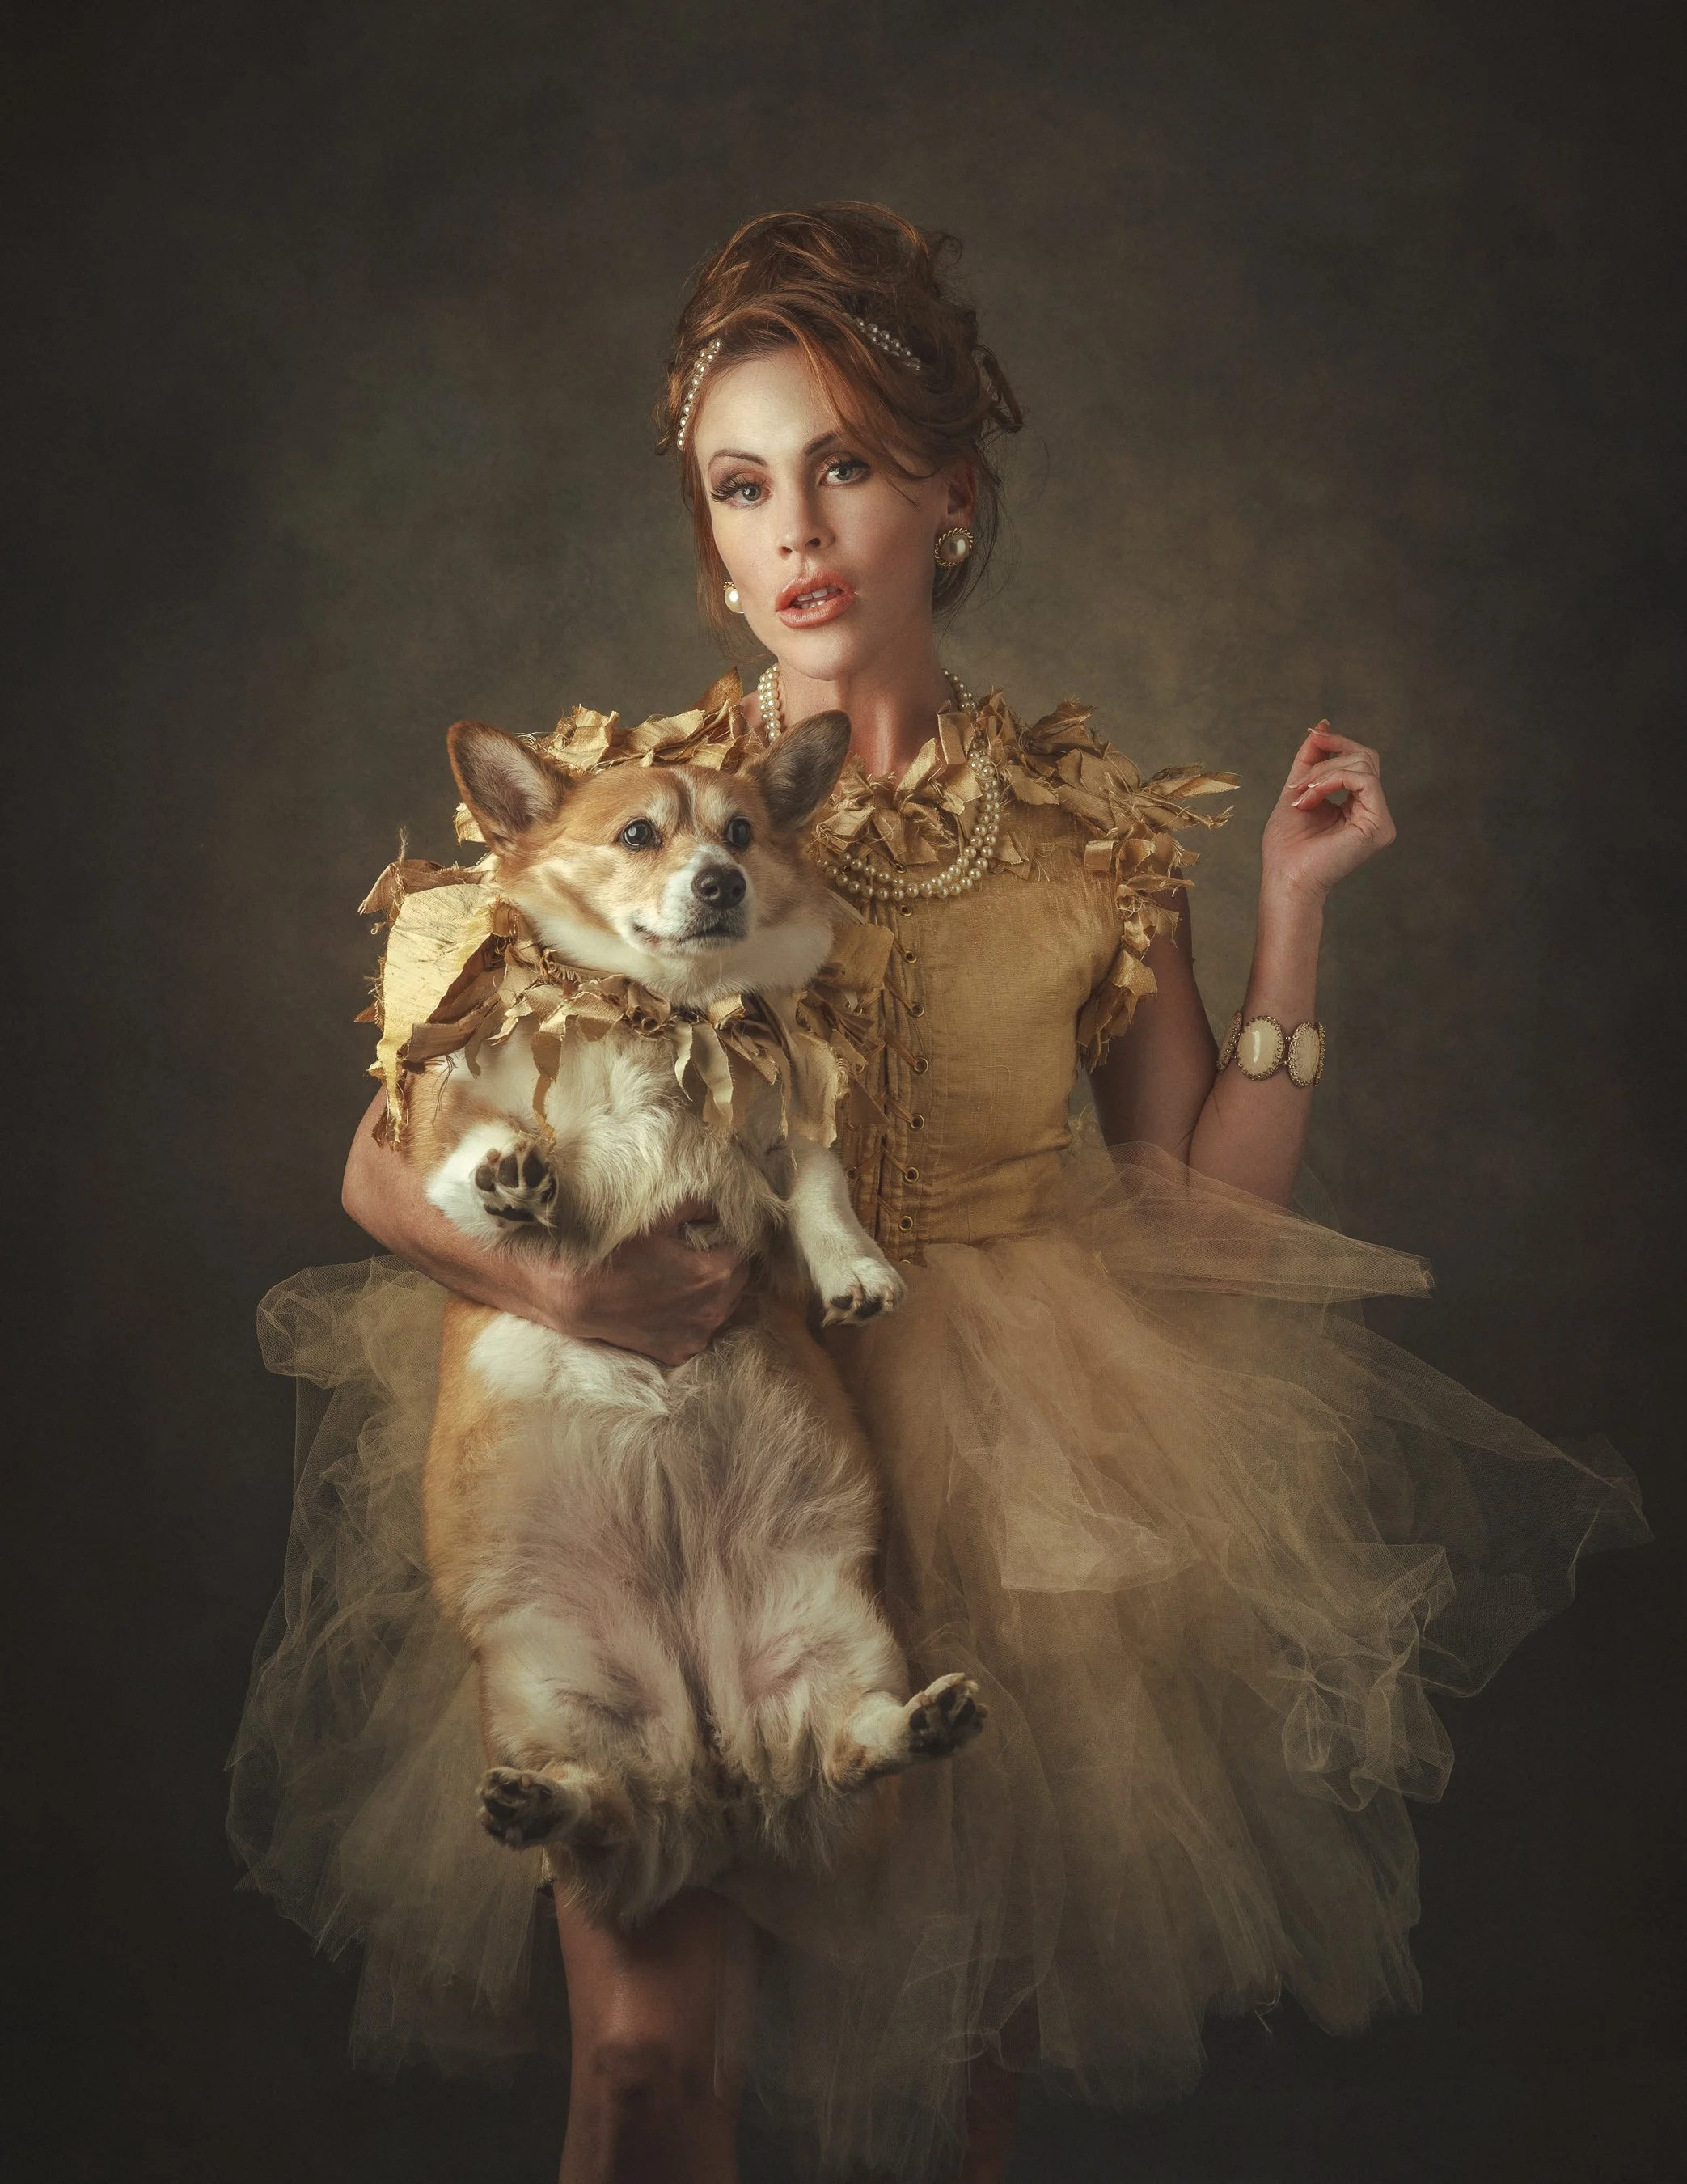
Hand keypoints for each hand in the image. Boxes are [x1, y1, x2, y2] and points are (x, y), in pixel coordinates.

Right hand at [526, 1201, 748, 1366]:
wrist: (580, 1297)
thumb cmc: (617, 1255)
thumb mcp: (658, 1219)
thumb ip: (696, 1206)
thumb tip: (719, 1205)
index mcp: (714, 1273)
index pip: (744, 1251)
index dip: (732, 1240)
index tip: (717, 1235)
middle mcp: (713, 1309)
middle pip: (739, 1281)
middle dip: (728, 1265)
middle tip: (704, 1253)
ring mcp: (697, 1335)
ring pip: (725, 1308)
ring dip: (716, 1292)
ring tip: (689, 1278)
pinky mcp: (680, 1352)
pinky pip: (701, 1331)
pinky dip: (695, 1318)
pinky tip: (675, 1304)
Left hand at [1260, 724, 1396, 904]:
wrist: (1284, 878)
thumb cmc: (1287, 845)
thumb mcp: (1297, 789)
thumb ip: (1311, 759)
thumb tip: (1323, 725)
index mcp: (1358, 805)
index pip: (1359, 760)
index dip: (1337, 743)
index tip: (1313, 735)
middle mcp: (1373, 811)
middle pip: (1366, 757)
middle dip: (1327, 759)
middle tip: (1298, 782)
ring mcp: (1379, 819)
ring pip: (1364, 765)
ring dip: (1324, 772)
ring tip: (1301, 795)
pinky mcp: (1379, 826)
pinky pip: (1364, 780)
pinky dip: (1332, 779)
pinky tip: (1311, 797)